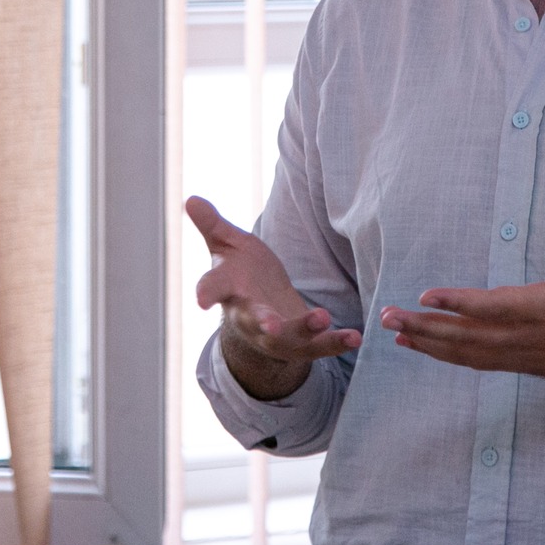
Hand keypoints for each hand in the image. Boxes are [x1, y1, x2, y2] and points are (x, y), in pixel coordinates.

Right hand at [187, 195, 361, 400]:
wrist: (261, 311)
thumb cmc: (241, 272)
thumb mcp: (227, 245)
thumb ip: (212, 225)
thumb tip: (190, 198)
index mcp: (228, 290)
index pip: (213, 289)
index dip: (205, 293)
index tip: (200, 300)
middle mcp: (250, 317)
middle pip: (254, 322)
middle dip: (264, 323)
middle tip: (272, 325)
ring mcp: (276, 335)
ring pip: (288, 340)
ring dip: (305, 331)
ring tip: (322, 317)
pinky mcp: (301, 343)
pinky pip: (318, 347)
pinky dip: (335, 343)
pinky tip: (355, 337)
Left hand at [378, 211, 544, 390]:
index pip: (495, 307)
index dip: (460, 303)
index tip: (428, 295)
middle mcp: (526, 335)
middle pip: (467, 335)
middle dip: (425, 326)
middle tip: (387, 316)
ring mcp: (519, 353)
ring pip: (465, 352)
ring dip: (428, 341)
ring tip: (393, 330)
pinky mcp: (517, 362)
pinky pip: (474, 361)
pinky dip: (445, 354)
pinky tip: (422, 346)